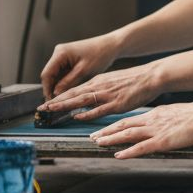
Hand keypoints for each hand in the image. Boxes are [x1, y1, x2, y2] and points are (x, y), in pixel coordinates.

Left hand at [38, 64, 163, 119]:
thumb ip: (100, 89)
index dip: (59, 96)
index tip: (47, 103)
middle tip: (42, 108)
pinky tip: (77, 116)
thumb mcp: (112, 81)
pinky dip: (86, 113)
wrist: (151, 76)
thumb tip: (88, 97)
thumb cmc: (134, 80)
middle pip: (73, 94)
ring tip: (52, 110)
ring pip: (82, 100)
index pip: (74, 89)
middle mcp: (99, 86)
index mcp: (98, 81)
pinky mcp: (117, 103)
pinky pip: (99, 109)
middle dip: (56, 101)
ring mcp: (107, 95)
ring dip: (65, 105)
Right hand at [39, 34, 120, 100]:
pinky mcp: (69, 60)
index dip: (47, 89)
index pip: (47, 74)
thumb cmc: (99, 55)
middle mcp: (59, 53)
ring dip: (58, 86)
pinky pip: (62, 73)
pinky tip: (67, 92)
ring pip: (56, 75)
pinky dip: (64, 82)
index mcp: (60, 53)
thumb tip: (56, 94)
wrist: (111, 46)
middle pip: (49, 75)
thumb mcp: (83, 71)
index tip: (51, 102)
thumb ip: (68, 83)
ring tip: (62, 100)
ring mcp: (63, 56)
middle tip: (56, 104)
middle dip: (52, 89)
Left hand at [90, 101, 192, 158]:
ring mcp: (156, 131)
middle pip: (124, 125)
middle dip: (107, 131)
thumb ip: (165, 120)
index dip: (115, 125)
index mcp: (155, 115)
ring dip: (111, 139)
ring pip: (128, 134)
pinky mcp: (162, 141)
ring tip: (98, 143)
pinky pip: (141, 147)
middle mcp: (151, 121)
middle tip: (93, 136)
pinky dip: (128, 151)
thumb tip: (161, 124)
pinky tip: (118, 155)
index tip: (104, 129)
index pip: (130, 120)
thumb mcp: (176, 114)